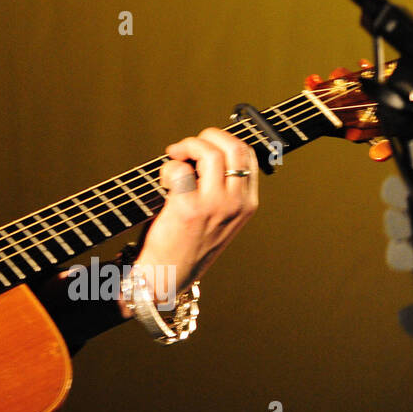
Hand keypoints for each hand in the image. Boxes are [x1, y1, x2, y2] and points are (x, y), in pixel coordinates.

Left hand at [133, 127, 258, 302]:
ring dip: (187, 146)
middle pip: (234, 147)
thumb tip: (200, 151)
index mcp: (247, 205)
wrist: (168, 275)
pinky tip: (163, 180)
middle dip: (207, 136)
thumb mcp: (218, 217)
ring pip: (210, 153)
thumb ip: (220, 188)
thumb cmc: (188, 243)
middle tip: (186, 147)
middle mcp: (237, 204)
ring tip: (174, 157)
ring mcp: (215, 206)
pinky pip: (180, 170)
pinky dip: (168, 167)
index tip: (204, 145)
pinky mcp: (189, 209)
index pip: (249, 156)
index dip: (225, 141)